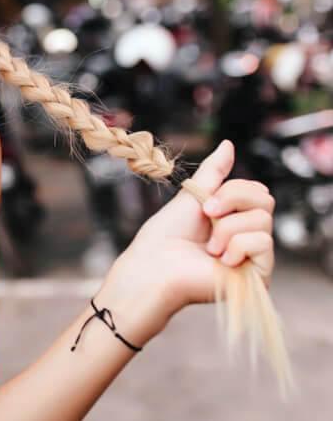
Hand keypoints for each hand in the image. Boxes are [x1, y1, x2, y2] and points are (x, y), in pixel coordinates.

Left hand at [100, 141, 274, 342]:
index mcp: (232, 218)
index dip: (233, 190)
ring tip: (209, 246)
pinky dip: (237, 246)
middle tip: (206, 215)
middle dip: (231, 201)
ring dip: (227, 228)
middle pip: (265, 200)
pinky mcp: (258, 275)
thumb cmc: (165, 237)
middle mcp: (246, 236)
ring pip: (263, 220)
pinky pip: (264, 243)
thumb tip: (228, 144)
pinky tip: (220, 261)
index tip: (204, 203)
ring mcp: (253, 256)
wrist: (154, 267)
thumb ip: (213, 172)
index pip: (257, 191)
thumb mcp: (192, 196)